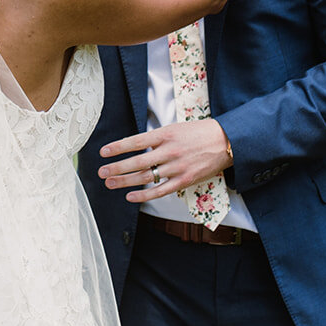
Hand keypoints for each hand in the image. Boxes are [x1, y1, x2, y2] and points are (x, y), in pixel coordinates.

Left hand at [95, 119, 232, 202]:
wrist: (224, 142)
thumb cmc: (197, 133)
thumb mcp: (174, 128)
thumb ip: (156, 137)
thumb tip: (134, 145)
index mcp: (165, 134)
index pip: (135, 141)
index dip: (118, 147)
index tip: (103, 152)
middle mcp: (169, 151)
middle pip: (138, 161)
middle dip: (117, 167)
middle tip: (101, 171)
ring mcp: (177, 167)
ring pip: (146, 177)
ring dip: (125, 181)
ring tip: (110, 183)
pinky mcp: (185, 181)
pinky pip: (161, 191)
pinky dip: (144, 195)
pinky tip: (130, 197)